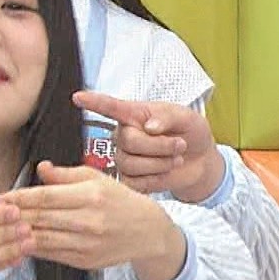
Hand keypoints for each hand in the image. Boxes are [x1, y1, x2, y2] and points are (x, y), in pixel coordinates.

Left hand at [0, 162, 185, 279]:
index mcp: (90, 194)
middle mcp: (89, 220)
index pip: (46, 196)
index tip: (0, 199)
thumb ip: (65, 175)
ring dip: (19, 235)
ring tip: (1, 229)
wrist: (147, 231)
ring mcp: (87, 243)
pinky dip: (34, 249)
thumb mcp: (96, 178)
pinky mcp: (85, 261)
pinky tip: (20, 242)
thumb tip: (40, 168)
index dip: (19, 198)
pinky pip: (52, 254)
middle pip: (41, 218)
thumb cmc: (119, 201)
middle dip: (13, 217)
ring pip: (43, 239)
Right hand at [73, 90, 223, 202]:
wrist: (200, 161)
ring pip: (132, 164)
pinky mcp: (129, 180)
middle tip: (179, 145)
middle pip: (129, 142)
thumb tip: (150, 126)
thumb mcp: (186, 117)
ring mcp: (124, 159)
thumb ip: (168, 117)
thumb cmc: (190, 133)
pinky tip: (165, 171)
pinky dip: (157, 179)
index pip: (110, 107)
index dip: (94, 102)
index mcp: (133, 115)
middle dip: (160, 146)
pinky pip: (136, 182)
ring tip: (175, 158)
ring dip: (161, 163)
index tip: (78, 97)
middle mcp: (123, 136)